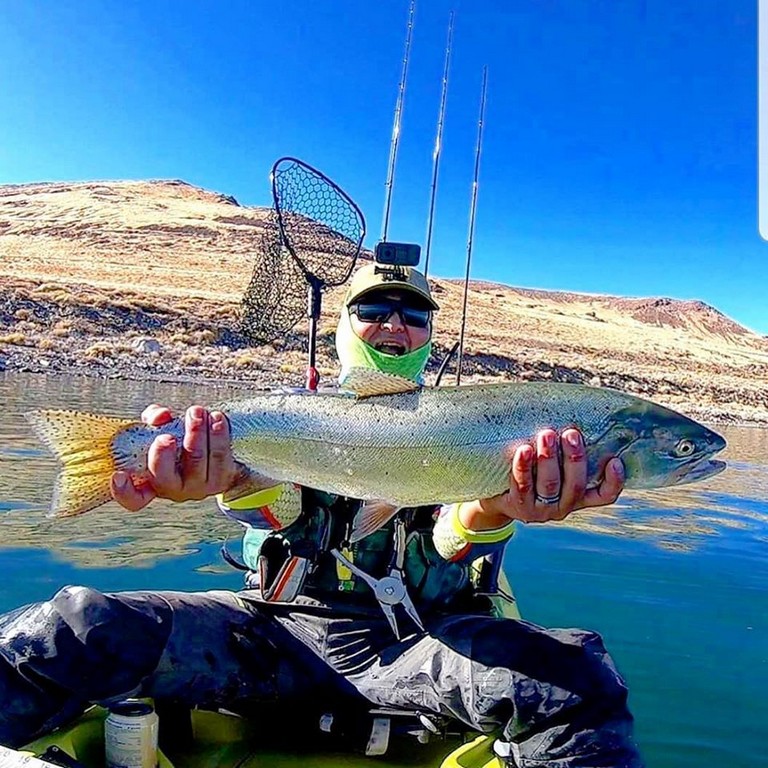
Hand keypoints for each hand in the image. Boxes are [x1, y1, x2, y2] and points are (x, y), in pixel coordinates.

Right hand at [110, 404, 239, 511]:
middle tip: (166, 436)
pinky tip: (216, 417)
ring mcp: (199, 487)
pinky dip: (218, 434)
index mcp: (152, 482)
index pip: (134, 498)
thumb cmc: (182, 443)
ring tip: (196, 412)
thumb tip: (160, 416)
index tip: (118, 475)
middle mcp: (174, 490)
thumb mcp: (162, 431)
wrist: (219, 459)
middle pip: (164, 478)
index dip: (123, 491)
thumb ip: (154, 422)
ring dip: (196, 432)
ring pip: (196, 460)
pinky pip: (220, 455)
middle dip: (163, 456)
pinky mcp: (222, 479)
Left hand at [460, 428, 624, 529]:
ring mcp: (541, 510)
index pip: (604, 495)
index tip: (616, 461)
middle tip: (571, 433)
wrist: (497, 498)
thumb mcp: (552, 466)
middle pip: (575, 485)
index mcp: (577, 497)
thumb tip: (574, 408)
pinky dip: (523, 466)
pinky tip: (524, 449)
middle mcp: (563, 507)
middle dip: (574, 458)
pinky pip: (522, 485)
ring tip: (547, 434)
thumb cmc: (531, 472)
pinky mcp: (519, 507)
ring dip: (549, 458)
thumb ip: (565, 450)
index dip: (614, 482)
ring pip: (550, 484)